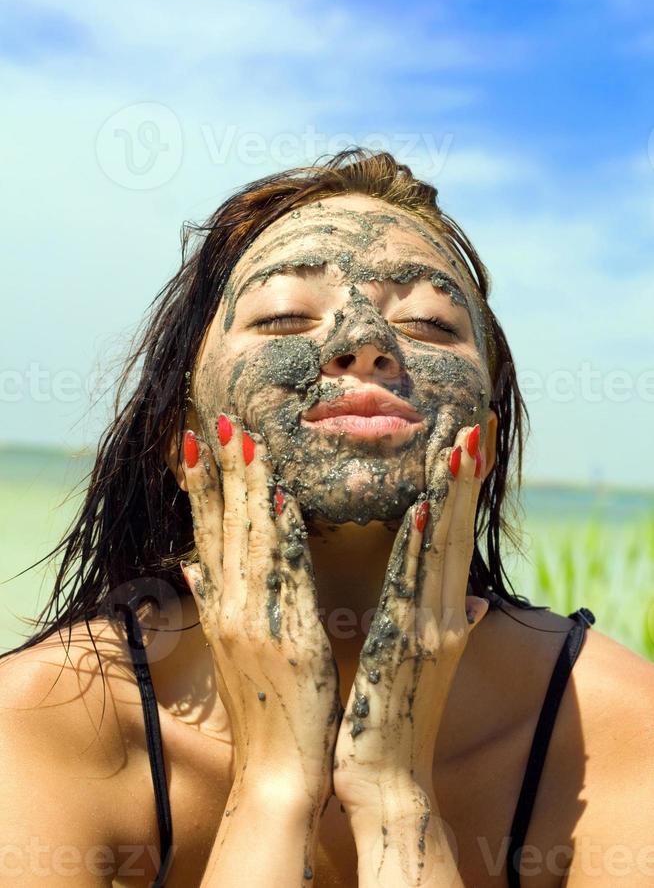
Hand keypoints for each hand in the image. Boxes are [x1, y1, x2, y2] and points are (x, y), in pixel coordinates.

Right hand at [179, 415, 340, 805]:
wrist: (278, 773)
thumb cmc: (263, 711)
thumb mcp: (232, 654)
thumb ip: (214, 603)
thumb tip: (191, 565)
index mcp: (222, 609)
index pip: (206, 534)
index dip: (200, 487)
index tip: (195, 442)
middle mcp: (231, 608)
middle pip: (223, 527)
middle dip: (222, 470)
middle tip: (222, 420)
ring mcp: (256, 622)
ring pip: (250, 540)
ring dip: (249, 486)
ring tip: (247, 440)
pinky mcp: (289, 637)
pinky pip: (286, 574)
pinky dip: (283, 534)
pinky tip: (284, 499)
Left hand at [333, 422, 489, 813]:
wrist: (388, 783)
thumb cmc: (395, 721)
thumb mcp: (422, 669)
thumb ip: (448, 629)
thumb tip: (473, 605)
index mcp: (442, 616)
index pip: (452, 538)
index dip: (460, 490)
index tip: (463, 443)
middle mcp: (444, 616)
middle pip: (455, 532)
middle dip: (462, 476)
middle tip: (468, 422)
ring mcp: (428, 630)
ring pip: (440, 548)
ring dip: (448, 493)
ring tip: (455, 442)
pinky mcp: (404, 646)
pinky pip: (411, 585)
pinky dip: (419, 546)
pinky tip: (421, 508)